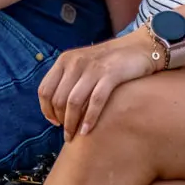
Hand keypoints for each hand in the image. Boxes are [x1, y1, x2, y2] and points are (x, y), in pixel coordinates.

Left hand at [38, 31, 156, 139]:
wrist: (139, 48)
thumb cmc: (109, 61)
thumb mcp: (82, 64)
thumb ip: (68, 80)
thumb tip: (55, 109)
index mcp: (64, 60)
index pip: (44, 89)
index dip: (46, 110)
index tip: (54, 123)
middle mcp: (75, 63)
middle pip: (58, 99)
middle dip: (60, 120)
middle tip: (67, 133)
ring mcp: (93, 68)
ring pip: (73, 102)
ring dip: (71, 123)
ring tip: (73, 136)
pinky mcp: (111, 74)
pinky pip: (95, 101)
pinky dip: (89, 119)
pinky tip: (87, 131)